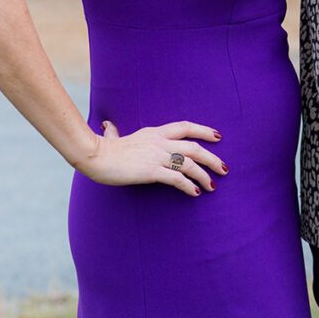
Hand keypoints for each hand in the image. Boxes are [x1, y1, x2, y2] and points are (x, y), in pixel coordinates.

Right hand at [80, 120, 225, 196]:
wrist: (94, 156)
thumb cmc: (101, 149)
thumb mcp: (113, 136)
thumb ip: (115, 131)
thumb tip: (107, 125)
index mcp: (154, 132)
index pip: (185, 127)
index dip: (203, 131)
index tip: (218, 136)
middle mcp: (160, 142)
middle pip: (194, 147)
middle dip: (212, 158)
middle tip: (224, 168)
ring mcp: (157, 156)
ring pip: (189, 164)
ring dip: (203, 176)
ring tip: (212, 186)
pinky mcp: (151, 170)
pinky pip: (176, 178)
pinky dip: (188, 185)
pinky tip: (195, 193)